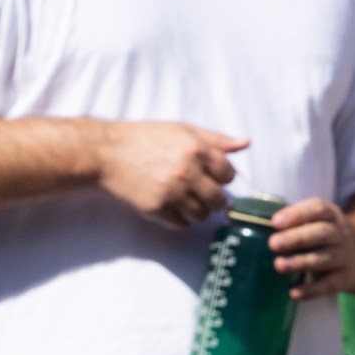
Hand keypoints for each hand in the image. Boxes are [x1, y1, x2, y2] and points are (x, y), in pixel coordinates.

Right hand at [93, 122, 246, 230]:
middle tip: (203, 192)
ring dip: (199, 210)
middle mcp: (187, 172)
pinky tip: (173, 206)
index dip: (223, 176)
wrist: (109, 152)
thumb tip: (245, 143)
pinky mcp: (156, 208)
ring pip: (202, 215)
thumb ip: (216, 139)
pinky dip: (181, 219)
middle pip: (219, 199)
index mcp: (197, 150)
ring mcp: (172, 192)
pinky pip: (182, 224)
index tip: (213, 176)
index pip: (229, 174)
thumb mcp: (183, 130)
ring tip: (186, 199)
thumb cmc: (146, 138)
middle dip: (215, 198)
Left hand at [268, 196, 354, 301]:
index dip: (296, 215)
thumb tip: (250, 224)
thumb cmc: (323, 235)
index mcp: (330, 215)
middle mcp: (339, 234)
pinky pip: (328, 285)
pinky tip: (293, 292)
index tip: (275, 222)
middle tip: (273, 244)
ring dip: (301, 262)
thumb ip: (291, 221)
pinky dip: (311, 290)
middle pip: (321, 234)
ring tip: (279, 265)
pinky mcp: (344, 279)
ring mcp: (343, 257)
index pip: (317, 210)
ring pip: (323, 259)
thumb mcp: (316, 220)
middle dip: (297, 238)